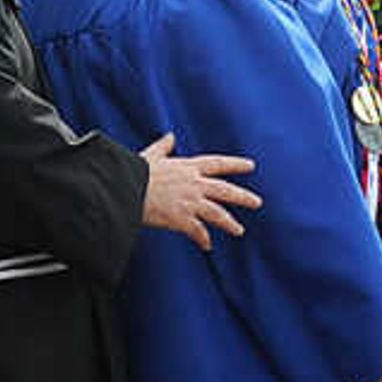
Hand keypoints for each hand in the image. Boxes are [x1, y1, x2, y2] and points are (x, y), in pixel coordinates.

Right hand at [137, 131, 258, 248]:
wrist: (124, 190)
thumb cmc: (134, 172)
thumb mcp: (151, 155)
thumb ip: (163, 146)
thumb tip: (171, 136)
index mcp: (187, 167)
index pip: (217, 164)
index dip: (235, 164)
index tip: (250, 166)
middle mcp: (193, 184)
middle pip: (225, 190)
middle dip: (242, 196)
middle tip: (257, 202)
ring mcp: (189, 202)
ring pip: (217, 213)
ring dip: (229, 222)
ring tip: (239, 230)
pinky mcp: (181, 219)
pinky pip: (198, 232)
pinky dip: (204, 239)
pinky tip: (207, 245)